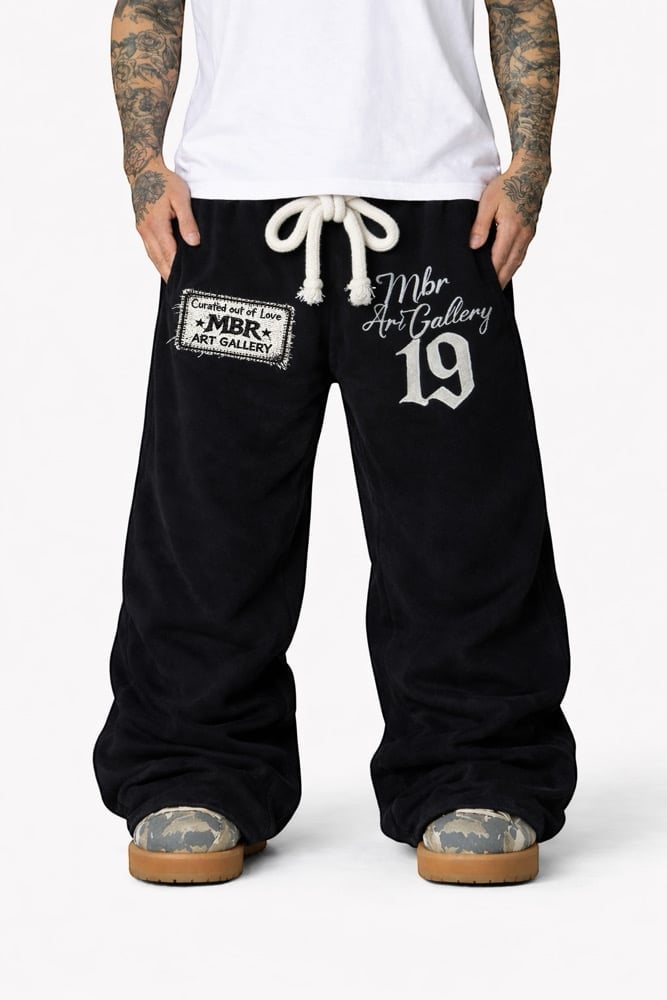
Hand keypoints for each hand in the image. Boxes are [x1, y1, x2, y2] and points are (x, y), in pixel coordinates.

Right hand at [130, 160, 199, 281]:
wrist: (143, 170)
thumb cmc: (164, 181)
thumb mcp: (181, 197)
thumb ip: (187, 221)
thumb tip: (194, 243)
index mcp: (156, 225)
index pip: (169, 255)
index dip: (177, 271)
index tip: (186, 284)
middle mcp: (146, 231)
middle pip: (159, 260)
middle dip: (170, 276)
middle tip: (181, 291)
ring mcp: (142, 230)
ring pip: (153, 256)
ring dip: (163, 270)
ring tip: (175, 284)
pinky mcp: (142, 227)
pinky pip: (150, 249)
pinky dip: (158, 260)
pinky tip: (166, 266)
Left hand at [469, 155, 549, 288]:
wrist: (532, 173)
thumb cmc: (507, 185)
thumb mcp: (488, 201)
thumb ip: (480, 225)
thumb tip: (473, 247)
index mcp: (511, 229)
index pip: (498, 260)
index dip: (490, 277)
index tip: (481, 289)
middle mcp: (523, 236)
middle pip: (509, 266)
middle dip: (498, 282)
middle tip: (487, 297)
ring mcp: (528, 235)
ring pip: (517, 262)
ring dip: (506, 276)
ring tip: (495, 289)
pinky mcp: (530, 232)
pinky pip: (521, 254)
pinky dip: (513, 265)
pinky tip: (505, 271)